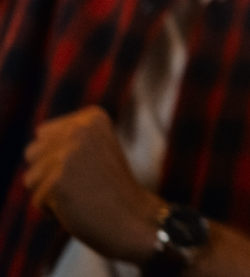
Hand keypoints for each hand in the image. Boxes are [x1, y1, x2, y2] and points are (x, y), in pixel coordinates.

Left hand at [23, 106, 162, 263]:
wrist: (133, 218)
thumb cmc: (112, 188)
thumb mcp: (94, 149)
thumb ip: (64, 138)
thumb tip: (37, 141)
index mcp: (92, 117)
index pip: (44, 134)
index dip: (59, 155)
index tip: (89, 165)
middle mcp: (79, 130)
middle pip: (33, 152)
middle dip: (49, 172)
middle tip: (84, 181)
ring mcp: (69, 155)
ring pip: (31, 177)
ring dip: (50, 192)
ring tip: (81, 194)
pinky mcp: (58, 181)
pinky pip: (37, 199)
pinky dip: (53, 210)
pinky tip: (79, 207)